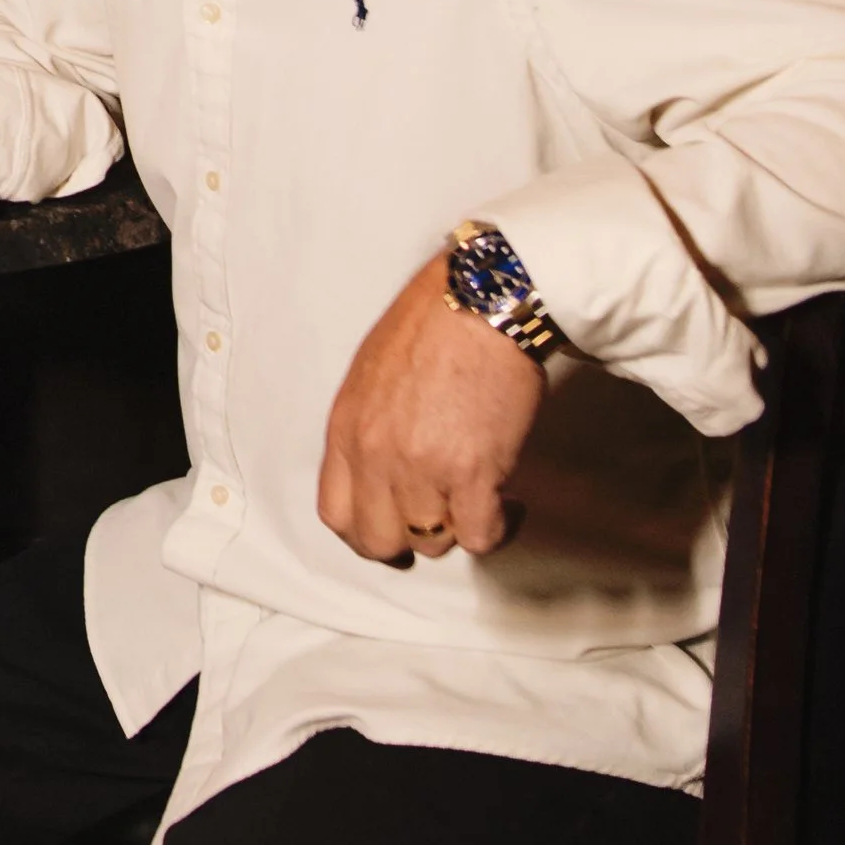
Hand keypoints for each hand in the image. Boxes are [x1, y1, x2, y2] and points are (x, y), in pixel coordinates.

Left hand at [319, 251, 547, 564]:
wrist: (480, 302)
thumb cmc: (432, 325)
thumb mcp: (370, 376)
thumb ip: (366, 428)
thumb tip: (380, 470)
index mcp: (346, 431)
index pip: (336, 514)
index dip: (366, 531)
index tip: (391, 526)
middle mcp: (376, 456)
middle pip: (377, 540)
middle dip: (409, 541)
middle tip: (438, 522)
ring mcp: (422, 468)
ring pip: (432, 542)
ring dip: (458, 527)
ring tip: (479, 500)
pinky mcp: (472, 471)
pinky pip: (478, 534)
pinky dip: (496, 528)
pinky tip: (507, 503)